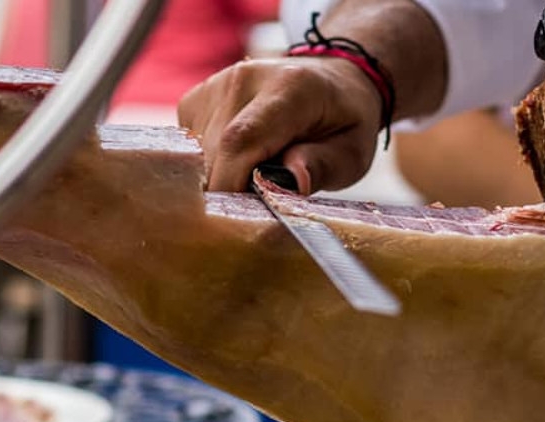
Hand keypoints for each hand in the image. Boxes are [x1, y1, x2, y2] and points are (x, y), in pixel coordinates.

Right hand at [177, 56, 382, 194]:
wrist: (332, 81)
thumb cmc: (344, 122)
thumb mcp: (353, 152)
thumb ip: (323, 166)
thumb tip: (290, 181)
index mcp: (290, 87)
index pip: (240, 140)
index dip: (230, 185)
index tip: (238, 220)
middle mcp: (245, 79)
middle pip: (215, 152)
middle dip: (229, 192)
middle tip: (258, 208)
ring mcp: (216, 85)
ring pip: (198, 155)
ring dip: (222, 178)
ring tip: (256, 178)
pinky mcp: (197, 99)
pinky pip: (191, 148)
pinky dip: (212, 165)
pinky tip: (241, 161)